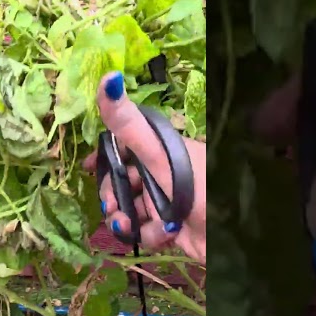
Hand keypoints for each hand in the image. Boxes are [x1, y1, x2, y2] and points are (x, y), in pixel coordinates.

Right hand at [83, 71, 207, 260]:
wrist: (228, 237)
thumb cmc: (196, 188)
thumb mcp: (158, 155)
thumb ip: (129, 125)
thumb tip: (107, 77)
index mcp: (162, 150)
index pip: (124, 147)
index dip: (103, 157)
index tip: (86, 169)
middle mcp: (163, 173)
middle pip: (123, 181)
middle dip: (113, 195)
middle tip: (112, 206)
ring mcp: (166, 201)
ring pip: (130, 208)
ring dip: (125, 219)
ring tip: (127, 226)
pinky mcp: (170, 227)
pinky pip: (146, 229)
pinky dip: (149, 233)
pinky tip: (161, 235)